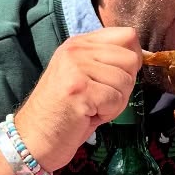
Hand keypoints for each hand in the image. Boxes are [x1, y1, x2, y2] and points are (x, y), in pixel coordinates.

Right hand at [13, 27, 142, 171]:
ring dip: (115, 102)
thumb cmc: (63, 112)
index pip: (127, 35)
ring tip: (92, 107)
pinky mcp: (79, 90)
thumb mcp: (82, 76)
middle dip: (124, 85)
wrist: (32, 139)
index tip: (118, 78)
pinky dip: (108, 113)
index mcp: (79, 43)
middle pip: (131, 59)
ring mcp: (76, 68)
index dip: (133, 59)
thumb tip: (142, 56)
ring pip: (126, 81)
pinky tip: (88, 115)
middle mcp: (76, 50)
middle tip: (101, 98)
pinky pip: (116, 99)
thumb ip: (106, 61)